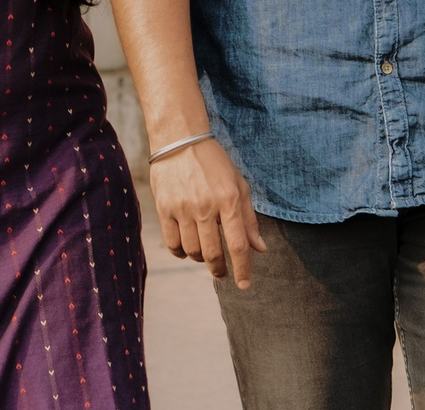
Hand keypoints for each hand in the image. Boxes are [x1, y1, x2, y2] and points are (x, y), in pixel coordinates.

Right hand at [147, 137, 266, 287]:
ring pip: (192, 251)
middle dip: (219, 270)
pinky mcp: (164, 208)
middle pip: (213, 254)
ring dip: (200, 259)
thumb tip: (260, 249)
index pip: (238, 245)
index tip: (245, 284)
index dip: (243, 269)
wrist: (180, 139)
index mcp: (229, 200)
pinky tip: (187, 250)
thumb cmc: (214, 163)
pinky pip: (172, 243)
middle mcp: (206, 206)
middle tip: (222, 273)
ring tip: (205, 255)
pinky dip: (180, 253)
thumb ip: (249, 219)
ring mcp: (182, 208)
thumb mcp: (239, 185)